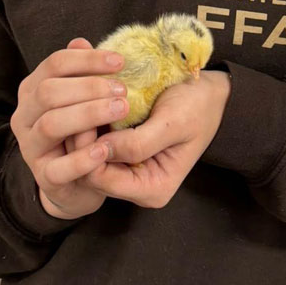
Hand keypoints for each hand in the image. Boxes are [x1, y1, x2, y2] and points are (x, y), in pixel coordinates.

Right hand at [10, 37, 126, 220]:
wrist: (76, 182)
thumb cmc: (83, 131)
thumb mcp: (82, 99)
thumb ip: (81, 73)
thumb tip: (81, 41)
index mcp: (33, 90)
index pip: (55, 64)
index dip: (88, 60)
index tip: (121, 61)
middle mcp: (25, 116)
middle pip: (49, 92)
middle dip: (89, 87)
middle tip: (123, 89)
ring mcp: (31, 147)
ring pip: (50, 124)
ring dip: (88, 114)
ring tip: (120, 110)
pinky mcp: (44, 177)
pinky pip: (59, 167)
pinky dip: (82, 158)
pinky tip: (105, 149)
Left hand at [85, 72, 230, 208]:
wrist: (210, 95)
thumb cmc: (196, 108)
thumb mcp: (172, 124)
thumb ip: (138, 143)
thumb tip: (100, 149)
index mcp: (152, 189)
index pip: (101, 180)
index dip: (87, 150)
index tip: (84, 116)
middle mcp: (137, 187)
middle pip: (90, 172)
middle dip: (81, 141)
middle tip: (75, 105)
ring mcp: (128, 171)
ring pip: (89, 158)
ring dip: (83, 132)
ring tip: (80, 102)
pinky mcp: (123, 155)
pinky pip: (96, 146)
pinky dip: (90, 127)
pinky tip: (88, 104)